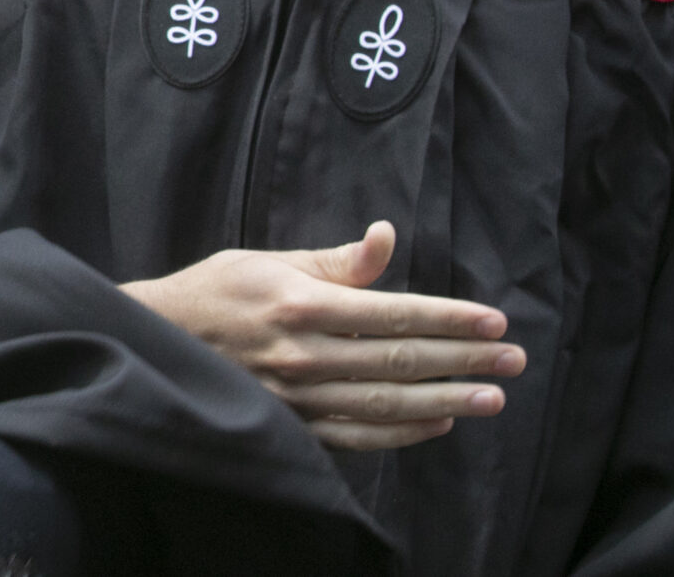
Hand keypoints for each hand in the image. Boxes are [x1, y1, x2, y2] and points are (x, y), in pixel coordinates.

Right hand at [122, 221, 522, 450]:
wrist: (158, 340)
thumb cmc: (215, 292)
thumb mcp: (268, 260)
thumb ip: (334, 260)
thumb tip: (386, 238)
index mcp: (301, 304)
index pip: (393, 312)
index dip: (449, 318)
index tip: (493, 320)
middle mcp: (304, 354)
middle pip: (402, 359)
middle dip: (465, 359)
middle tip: (514, 359)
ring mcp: (300, 397)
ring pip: (390, 402)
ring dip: (449, 400)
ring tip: (495, 397)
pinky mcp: (295, 426)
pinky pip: (361, 436)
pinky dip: (405, 432)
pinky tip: (440, 422)